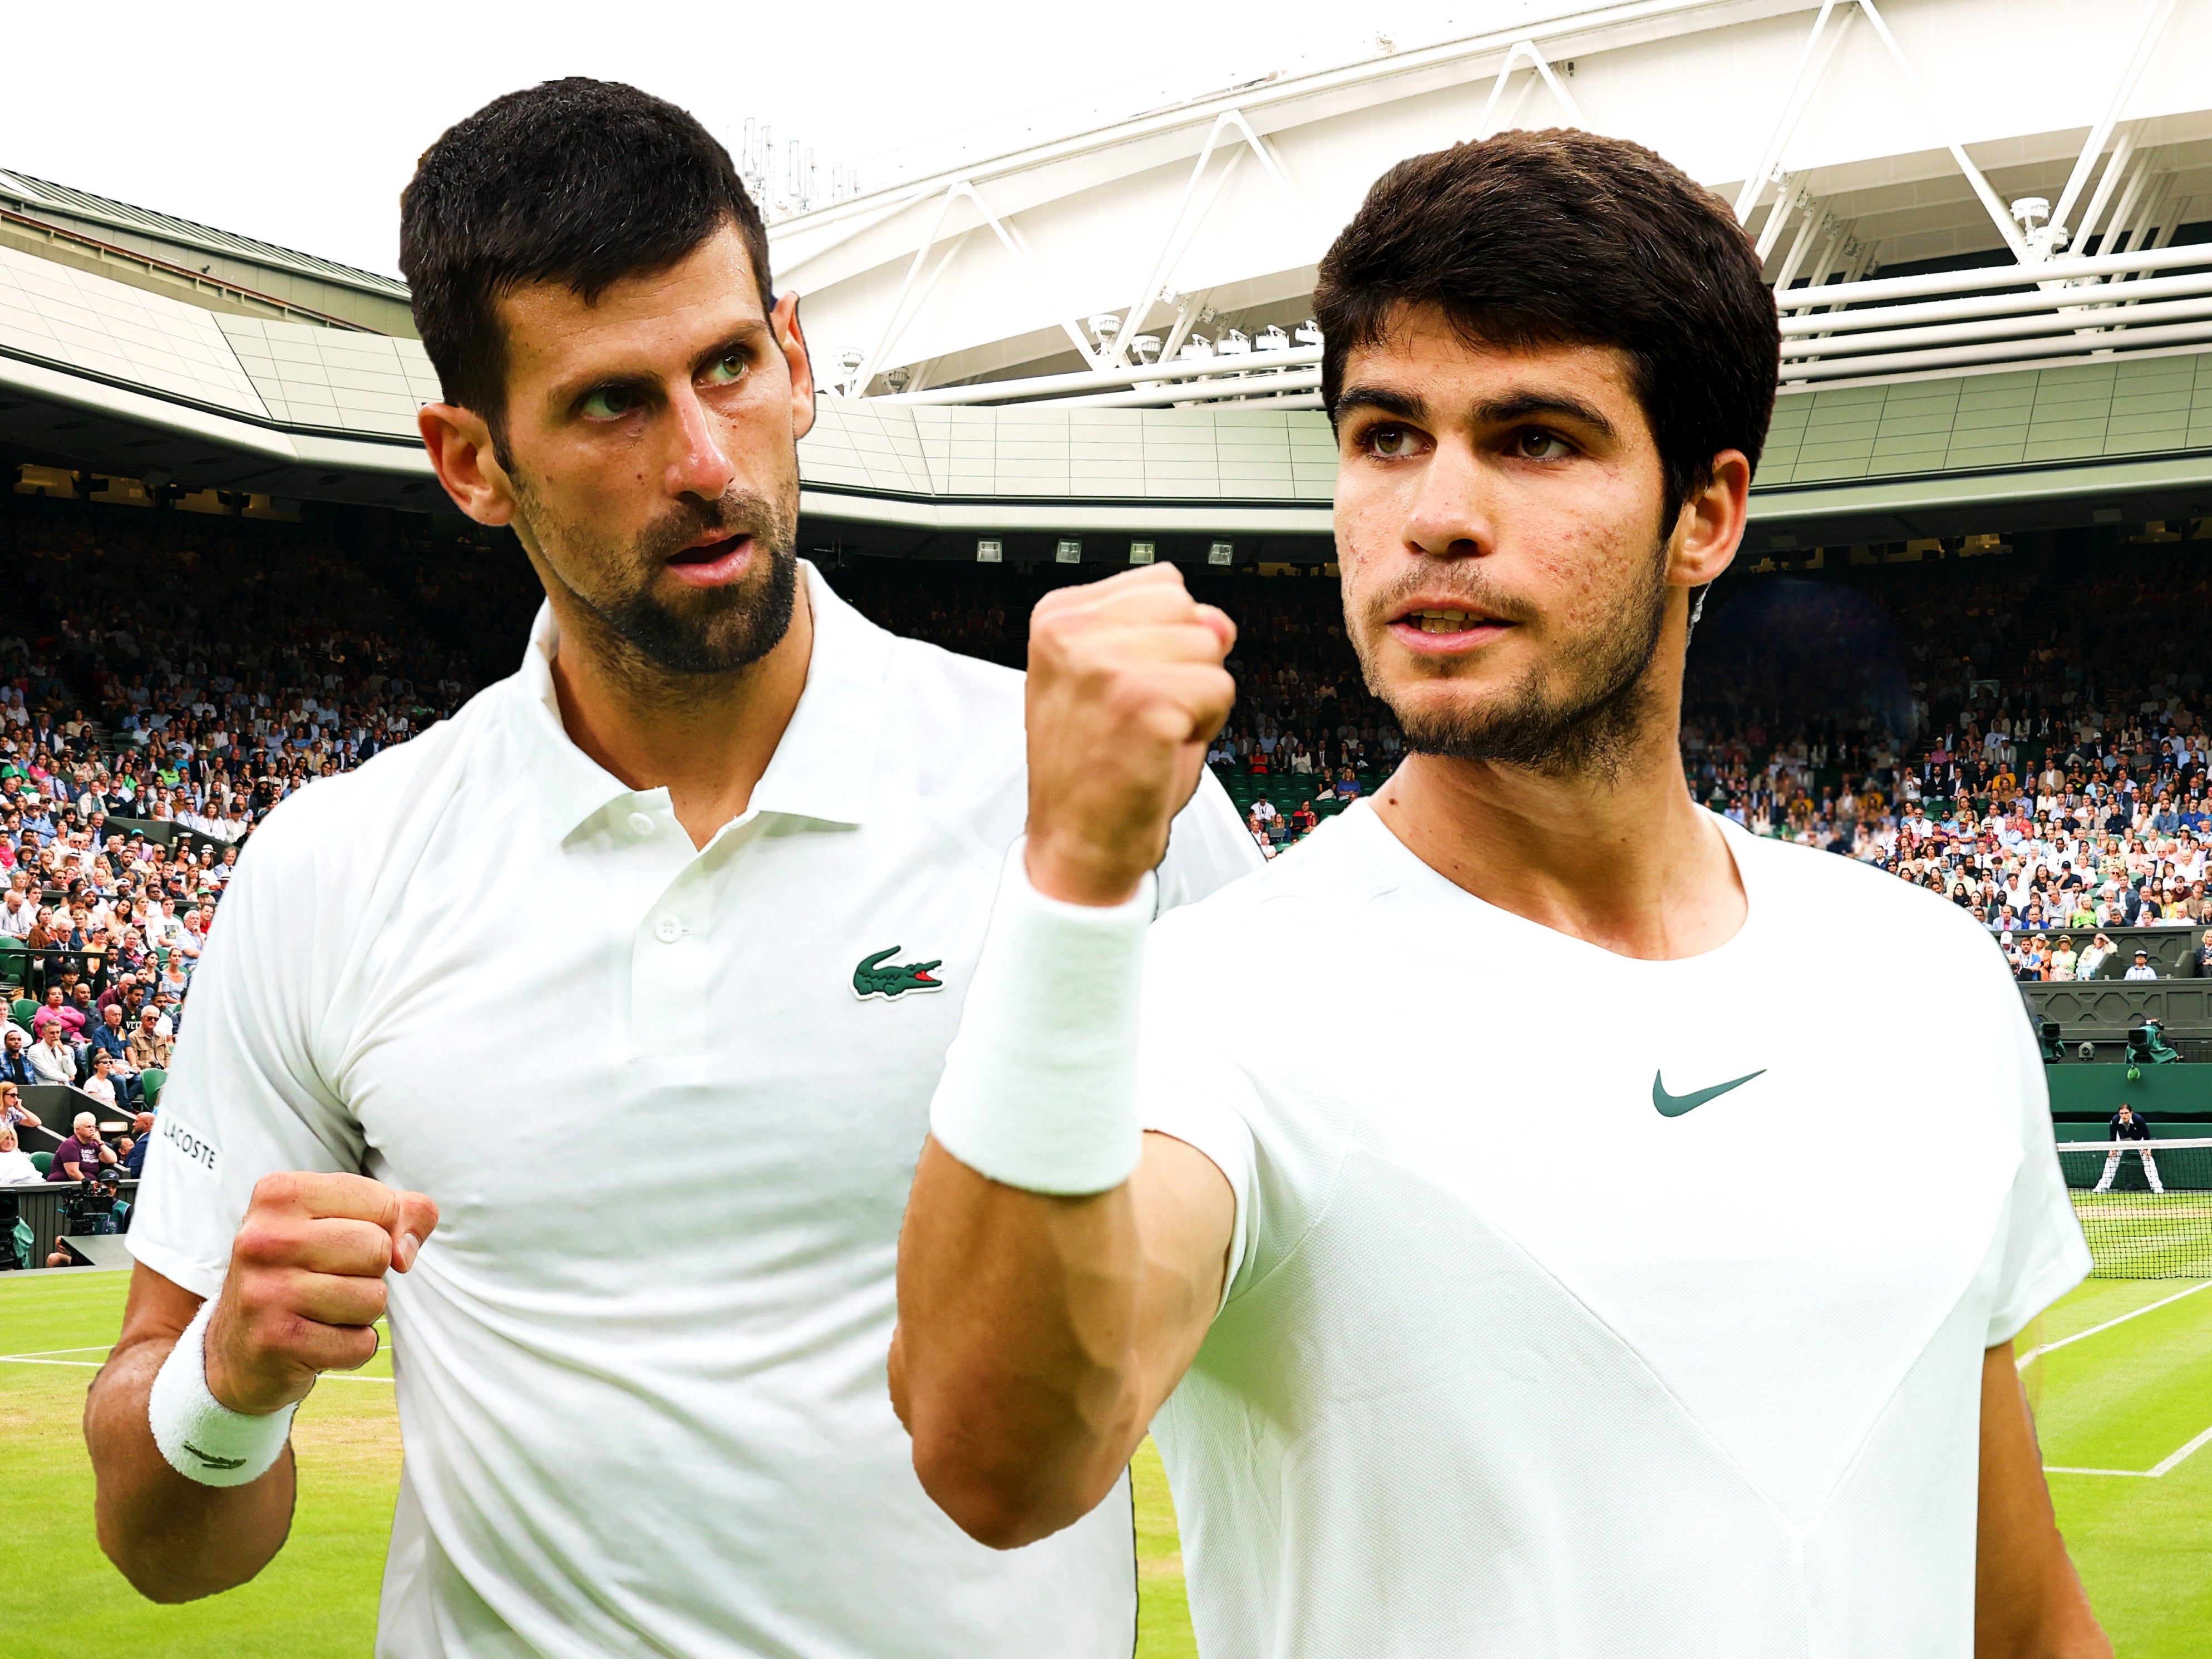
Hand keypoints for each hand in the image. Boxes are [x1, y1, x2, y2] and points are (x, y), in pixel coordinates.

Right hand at [203, 1172, 437, 1415]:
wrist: (234, 1350)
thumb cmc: (302, 1272)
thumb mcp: (343, 1223)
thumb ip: (402, 1213)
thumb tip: (406, 1251)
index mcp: (280, 1195)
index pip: (382, 1202)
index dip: (384, 1229)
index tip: (344, 1244)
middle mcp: (263, 1238)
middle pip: (378, 1249)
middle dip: (371, 1272)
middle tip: (330, 1282)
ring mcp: (265, 1291)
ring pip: (374, 1298)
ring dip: (361, 1312)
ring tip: (320, 1311)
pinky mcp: (275, 1340)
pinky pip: (359, 1344)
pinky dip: (351, 1348)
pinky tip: (315, 1341)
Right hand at [1024, 565, 1235, 906]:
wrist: (1077, 843)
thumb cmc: (1094, 769)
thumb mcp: (1119, 679)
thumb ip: (1166, 634)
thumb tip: (1218, 621)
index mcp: (1058, 617)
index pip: (1162, 584)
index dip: (1165, 639)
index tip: (1126, 686)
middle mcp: (1074, 633)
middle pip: (1190, 609)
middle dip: (1185, 662)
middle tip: (1142, 713)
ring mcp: (1106, 665)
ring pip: (1211, 647)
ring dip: (1197, 696)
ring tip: (1151, 732)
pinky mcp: (1143, 701)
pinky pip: (1221, 689)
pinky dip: (1207, 726)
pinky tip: (1162, 749)